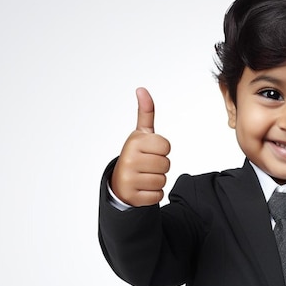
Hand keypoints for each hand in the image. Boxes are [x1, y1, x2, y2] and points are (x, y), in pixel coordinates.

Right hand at [111, 87, 170, 205]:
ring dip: (157, 180)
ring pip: (162, 180)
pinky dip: (154, 194)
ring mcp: (129, 179)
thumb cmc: (136, 155)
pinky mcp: (133, 197)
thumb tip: (142, 89)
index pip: (166, 147)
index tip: (150, 151)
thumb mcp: (141, 133)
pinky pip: (158, 195)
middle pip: (166, 164)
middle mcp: (129, 160)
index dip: (162, 150)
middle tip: (147, 165)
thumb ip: (146, 112)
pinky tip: (142, 188)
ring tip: (144, 176)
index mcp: (134, 142)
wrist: (119, 183)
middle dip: (160, 166)